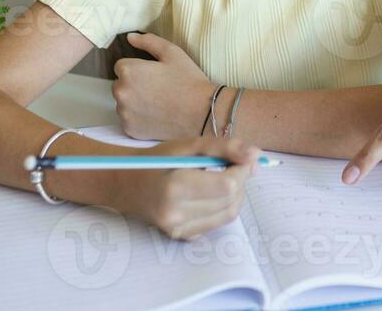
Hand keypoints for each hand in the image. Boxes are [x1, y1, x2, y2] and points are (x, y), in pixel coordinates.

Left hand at [113, 31, 213, 139]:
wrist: (202, 113)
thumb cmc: (188, 80)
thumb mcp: (172, 53)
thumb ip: (148, 41)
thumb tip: (130, 37)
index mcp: (128, 71)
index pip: (121, 66)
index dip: (139, 69)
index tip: (154, 75)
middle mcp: (121, 92)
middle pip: (120, 85)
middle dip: (133, 85)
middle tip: (157, 89)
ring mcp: (124, 113)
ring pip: (123, 103)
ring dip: (134, 102)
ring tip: (158, 103)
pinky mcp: (129, 129)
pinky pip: (128, 120)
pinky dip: (138, 118)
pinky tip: (156, 115)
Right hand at [113, 136, 258, 239]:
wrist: (125, 184)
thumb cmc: (157, 160)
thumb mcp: (188, 145)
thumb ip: (223, 147)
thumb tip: (256, 155)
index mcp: (176, 186)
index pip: (227, 185)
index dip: (242, 170)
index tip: (243, 158)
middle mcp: (176, 213)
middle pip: (230, 201)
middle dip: (241, 182)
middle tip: (234, 165)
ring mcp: (178, 229)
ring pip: (227, 214)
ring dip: (234, 195)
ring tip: (223, 177)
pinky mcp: (181, 236)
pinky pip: (215, 223)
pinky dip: (221, 207)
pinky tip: (209, 193)